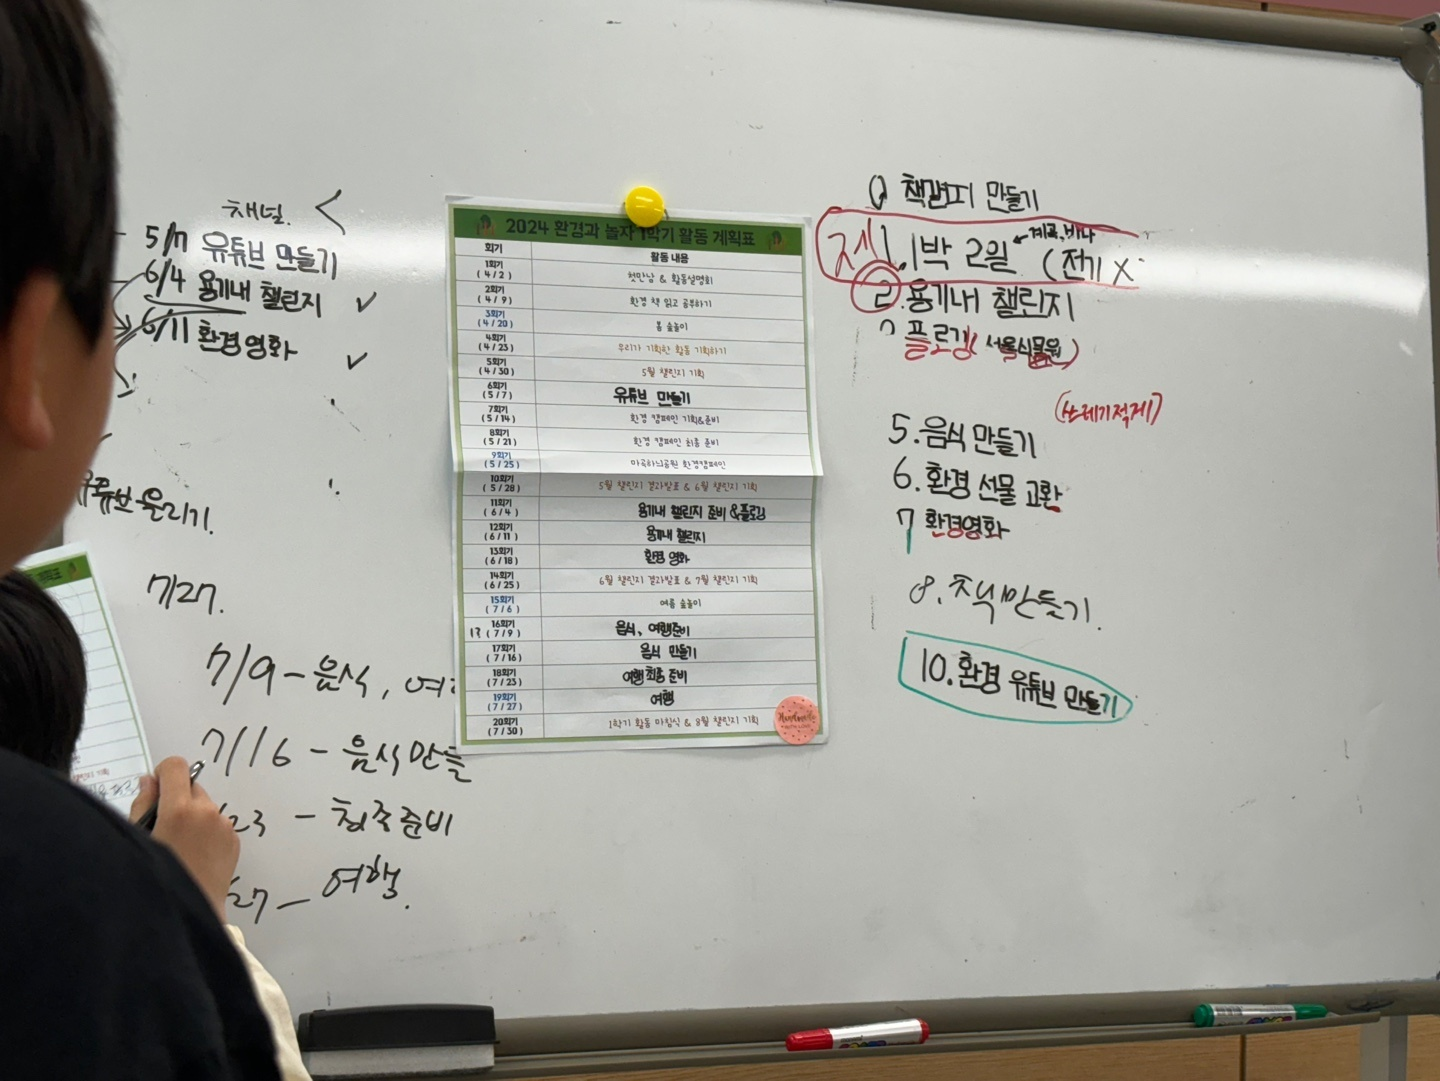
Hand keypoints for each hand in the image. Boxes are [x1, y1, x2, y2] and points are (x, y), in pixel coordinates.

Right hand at [129, 756, 238, 919]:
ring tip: (179, 847)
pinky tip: (194, 855)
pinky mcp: (235, 840)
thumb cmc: (156, 880)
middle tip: (164, 827)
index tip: (155, 793)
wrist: (189, 912)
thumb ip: (142, 804)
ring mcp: (224, 826)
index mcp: (179, 809)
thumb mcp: (137, 840)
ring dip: (192, 816)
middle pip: (191, 787)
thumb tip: (150, 781)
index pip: (175, 767)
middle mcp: (207, 812)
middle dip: (176, 799)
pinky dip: (206, 831)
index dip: (162, 776)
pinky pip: (217, 823)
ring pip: (204, 806)